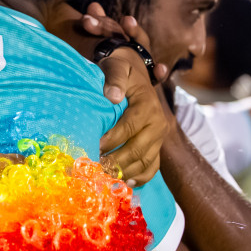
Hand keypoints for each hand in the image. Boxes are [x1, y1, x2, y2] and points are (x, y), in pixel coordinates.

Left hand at [99, 51, 167, 186]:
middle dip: (115, 161)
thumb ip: (115, 78)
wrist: (134, 73)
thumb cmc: (121, 71)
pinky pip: (152, 167)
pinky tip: (123, 184)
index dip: (111, 139)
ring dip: (124, 172)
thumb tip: (113, 96)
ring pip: (145, 161)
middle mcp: (158, 123)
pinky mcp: (156, 146)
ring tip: (103, 179)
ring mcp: (158, 137)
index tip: (92, 146)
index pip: (129, 127)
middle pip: (137, 149)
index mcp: (148, 106)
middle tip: (93, 169)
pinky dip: (139, 178)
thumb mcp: (116, 66)